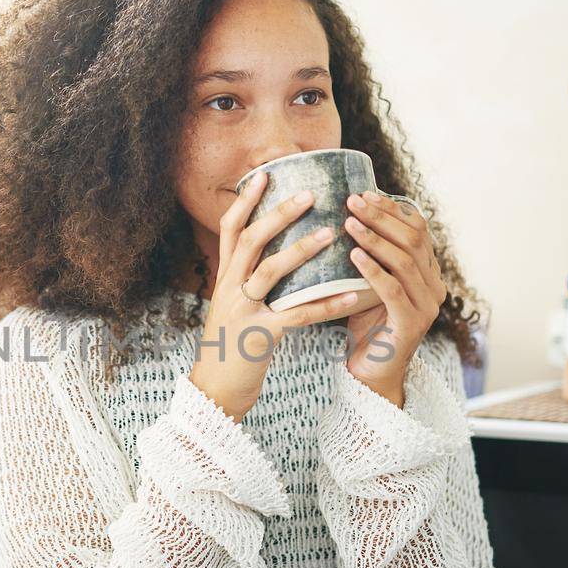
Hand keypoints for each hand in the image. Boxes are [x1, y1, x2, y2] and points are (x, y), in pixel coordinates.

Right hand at [190, 170, 370, 420]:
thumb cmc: (230, 349)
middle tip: (309, 193)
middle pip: (250, 240)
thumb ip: (246, 281)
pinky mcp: (259, 337)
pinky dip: (327, 304)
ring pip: (270, 272)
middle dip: (278, 214)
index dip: (246, 200)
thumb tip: (272, 256)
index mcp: (224, 279)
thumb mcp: (232, 308)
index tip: (265, 174)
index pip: (230, 229)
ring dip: (301, 250)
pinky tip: (353, 295)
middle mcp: (229, 289)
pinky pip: (297, 315)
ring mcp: (242, 312)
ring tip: (330, 233)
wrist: (214, 393)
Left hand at [340, 190, 446, 404]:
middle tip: (352, 201)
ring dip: (375, 238)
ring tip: (349, 223)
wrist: (370, 373)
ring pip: (405, 260)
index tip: (362, 193)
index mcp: (428, 272)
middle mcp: (435, 285)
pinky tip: (353, 255)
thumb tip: (348, 214)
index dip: (392, 208)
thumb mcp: (369, 284)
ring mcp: (427, 306)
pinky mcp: (412, 324)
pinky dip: (373, 269)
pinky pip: (393, 289)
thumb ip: (370, 255)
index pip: (417, 228)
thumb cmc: (365, 326)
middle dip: (382, 216)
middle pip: (413, 239)